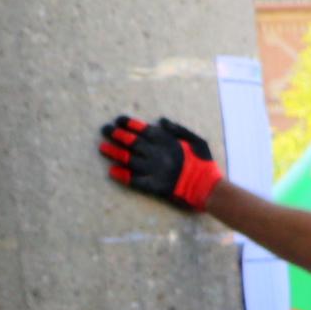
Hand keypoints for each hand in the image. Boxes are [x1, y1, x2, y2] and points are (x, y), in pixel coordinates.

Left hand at [98, 111, 218, 210]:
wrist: (208, 188)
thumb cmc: (204, 163)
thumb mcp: (196, 140)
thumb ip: (178, 129)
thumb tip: (161, 120)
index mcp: (165, 141)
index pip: (141, 128)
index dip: (127, 123)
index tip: (118, 120)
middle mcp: (156, 153)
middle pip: (130, 141)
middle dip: (115, 134)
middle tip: (104, 130)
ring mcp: (153, 170)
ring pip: (127, 158)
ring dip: (113, 152)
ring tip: (102, 148)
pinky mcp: (153, 185)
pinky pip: (133, 180)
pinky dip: (122, 176)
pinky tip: (112, 172)